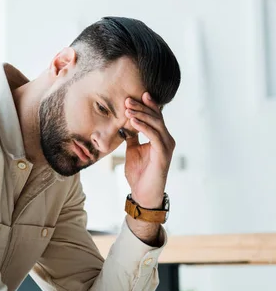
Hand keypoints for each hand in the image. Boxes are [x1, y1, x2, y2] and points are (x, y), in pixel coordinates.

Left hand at [124, 93, 175, 208]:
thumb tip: (124, 126)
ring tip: (128, 109)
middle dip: (141, 107)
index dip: (145, 106)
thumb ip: (132, 138)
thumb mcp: (132, 151)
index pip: (154, 117)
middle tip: (127, 100)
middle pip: (155, 117)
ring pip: (156, 124)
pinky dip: (143, 127)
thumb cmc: (139, 173)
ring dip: (141, 115)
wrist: (143, 193)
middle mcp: (166, 139)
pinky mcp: (163, 154)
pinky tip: (133, 122)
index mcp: (160, 138)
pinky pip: (154, 136)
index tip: (133, 97)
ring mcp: (166, 146)